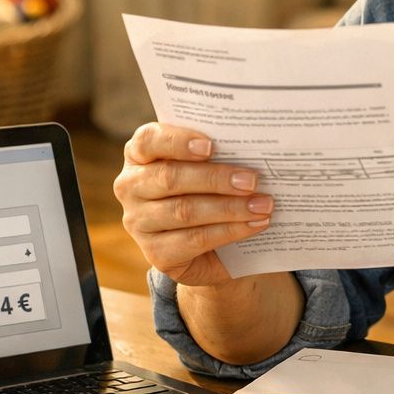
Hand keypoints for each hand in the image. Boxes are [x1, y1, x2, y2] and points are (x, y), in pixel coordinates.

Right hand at [114, 123, 273, 285]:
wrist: (211, 246)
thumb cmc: (209, 191)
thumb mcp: (207, 167)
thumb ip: (217, 153)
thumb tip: (253, 147)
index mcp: (139, 155)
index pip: (148, 140)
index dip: (178, 141)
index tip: (211, 146)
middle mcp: (131, 186)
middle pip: (170, 177)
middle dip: (215, 178)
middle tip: (252, 179)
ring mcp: (138, 222)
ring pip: (185, 211)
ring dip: (230, 207)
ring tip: (263, 204)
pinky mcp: (156, 253)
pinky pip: (195, 240)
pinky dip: (230, 231)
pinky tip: (255, 225)